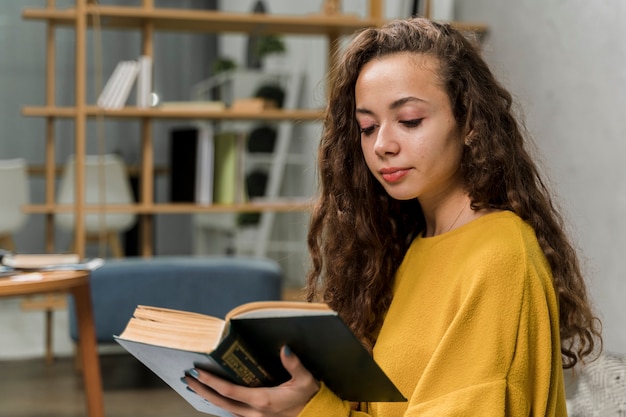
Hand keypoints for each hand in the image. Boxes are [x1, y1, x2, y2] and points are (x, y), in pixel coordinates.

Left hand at [184, 345, 319, 416]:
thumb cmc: (311, 398)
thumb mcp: (306, 380)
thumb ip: (294, 364)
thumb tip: (284, 348)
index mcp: (263, 401)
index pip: (229, 391)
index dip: (211, 382)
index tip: (197, 372)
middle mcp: (255, 413)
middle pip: (220, 403)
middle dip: (202, 391)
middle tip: (187, 379)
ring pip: (225, 410)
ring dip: (209, 399)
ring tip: (195, 387)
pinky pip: (233, 414)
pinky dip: (221, 405)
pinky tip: (215, 399)